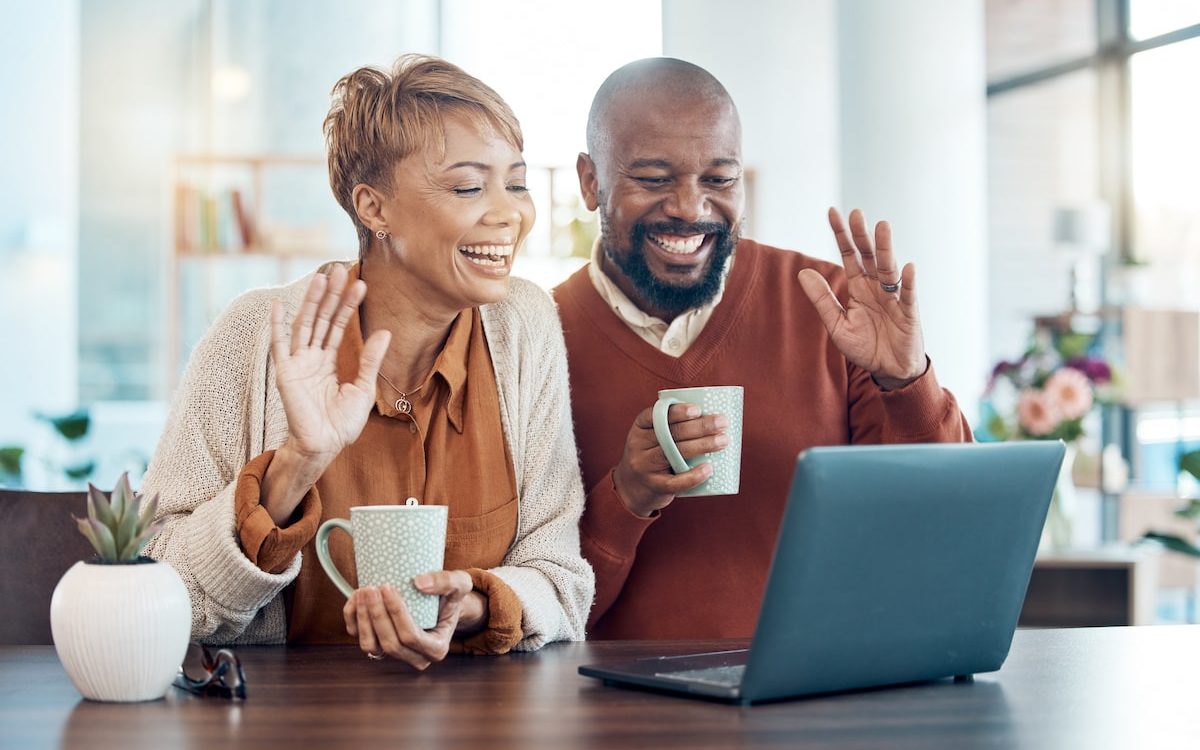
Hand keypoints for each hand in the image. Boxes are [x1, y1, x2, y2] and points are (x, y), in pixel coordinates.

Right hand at [269, 265, 390, 477]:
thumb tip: (384, 332)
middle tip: (339, 270)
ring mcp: (297, 364)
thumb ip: (370, 360)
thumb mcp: (363, 388)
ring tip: (321, 278)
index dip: (347, 306)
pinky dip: (276, 326)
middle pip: (321, 319)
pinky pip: (279, 346)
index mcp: (327, 362)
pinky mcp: (286, 374)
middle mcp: (310, 358)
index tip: (360, 285)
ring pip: (304, 325)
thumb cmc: (342, 424)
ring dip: (311, 301)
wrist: (326, 446)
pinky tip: (276, 305)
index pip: (337, 327)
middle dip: (330, 295)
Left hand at [343, 571, 482, 669]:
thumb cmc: (450, 597)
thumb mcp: (460, 584)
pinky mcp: (379, 647)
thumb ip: (446, 581)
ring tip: (363, 592)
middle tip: (371, 588)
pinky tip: (356, 598)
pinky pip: (359, 639)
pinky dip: (353, 619)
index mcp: (436, 649)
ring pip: (371, 646)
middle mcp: (415, 658)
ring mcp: (395, 655)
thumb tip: (419, 583)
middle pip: (389, 644)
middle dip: (376, 615)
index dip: (396, 614)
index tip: (388, 588)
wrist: (441, 604)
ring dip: (363, 619)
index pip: (411, 637)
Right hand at [612, 404, 728, 517]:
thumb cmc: (652, 456)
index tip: (698, 409)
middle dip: (700, 426)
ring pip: (674, 453)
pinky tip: (709, 469)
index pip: (655, 415)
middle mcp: (638, 445)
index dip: (676, 411)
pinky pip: (675, 482)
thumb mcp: (652, 438)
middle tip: (723, 422)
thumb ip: (671, 427)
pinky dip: (693, 476)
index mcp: (640, 428)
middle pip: (670, 433)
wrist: (630, 489)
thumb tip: (712, 415)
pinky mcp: (654, 486)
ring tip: (723, 440)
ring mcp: (645, 467)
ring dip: (702, 445)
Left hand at [796, 207, 925, 389]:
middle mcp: (876, 286)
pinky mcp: (908, 313)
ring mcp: (894, 297)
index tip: (832, 212)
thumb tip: (802, 273)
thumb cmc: (864, 346)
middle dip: (862, 235)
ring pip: (888, 268)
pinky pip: (908, 295)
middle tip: (856, 213)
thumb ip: (822, 299)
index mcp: (858, 286)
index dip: (841, 235)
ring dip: (885, 248)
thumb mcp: (836, 324)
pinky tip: (907, 268)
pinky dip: (907, 282)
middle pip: (868, 255)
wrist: (888, 369)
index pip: (849, 255)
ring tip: (882, 227)